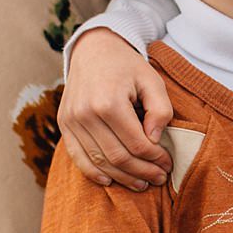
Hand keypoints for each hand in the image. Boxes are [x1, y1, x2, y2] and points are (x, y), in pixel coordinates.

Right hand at [57, 29, 173, 188]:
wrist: (93, 49)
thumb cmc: (127, 67)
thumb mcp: (152, 80)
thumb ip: (160, 110)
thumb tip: (155, 140)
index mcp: (109, 102)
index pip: (137, 145)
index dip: (156, 159)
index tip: (168, 163)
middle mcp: (86, 113)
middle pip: (118, 158)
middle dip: (143, 172)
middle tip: (159, 178)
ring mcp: (71, 120)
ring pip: (99, 162)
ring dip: (122, 178)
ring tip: (142, 182)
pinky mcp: (64, 124)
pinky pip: (78, 157)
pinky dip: (94, 173)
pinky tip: (112, 181)